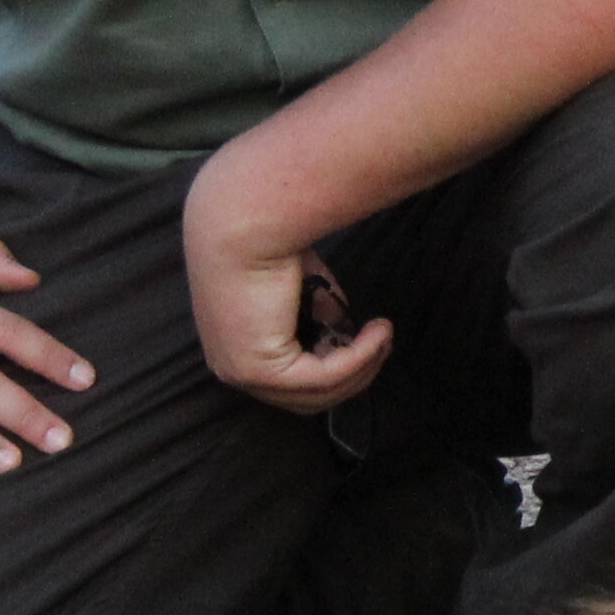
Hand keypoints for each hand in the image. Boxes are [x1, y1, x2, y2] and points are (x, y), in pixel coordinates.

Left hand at [182, 128, 398, 416]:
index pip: (286, 379)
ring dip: (362, 367)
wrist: (246, 218)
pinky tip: (378, 331)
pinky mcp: (262, 371)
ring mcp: (243, 374)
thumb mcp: (299, 280)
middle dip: (353, 375)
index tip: (363, 342)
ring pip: (318, 393)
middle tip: (383, 343)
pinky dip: (359, 358)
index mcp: (231, 345)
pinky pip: (325, 377)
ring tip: (385, 334)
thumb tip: (339, 327)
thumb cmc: (265, 234)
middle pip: (305, 396)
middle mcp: (230, 367)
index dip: (331, 367)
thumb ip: (315, 307)